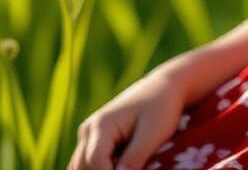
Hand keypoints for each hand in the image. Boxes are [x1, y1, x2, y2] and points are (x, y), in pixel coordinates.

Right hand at [67, 65, 189, 169]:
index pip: (95, 162)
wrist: (166, 85)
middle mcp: (89, 128)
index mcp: (102, 124)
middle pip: (83, 166)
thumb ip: (133, 159)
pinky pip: (89, 161)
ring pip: (81, 165)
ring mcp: (90, 132)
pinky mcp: (95, 137)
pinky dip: (102, 166)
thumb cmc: (162, 107)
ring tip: (127, 164)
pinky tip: (122, 163)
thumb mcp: (153, 134)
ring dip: (100, 169)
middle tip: (131, 166)